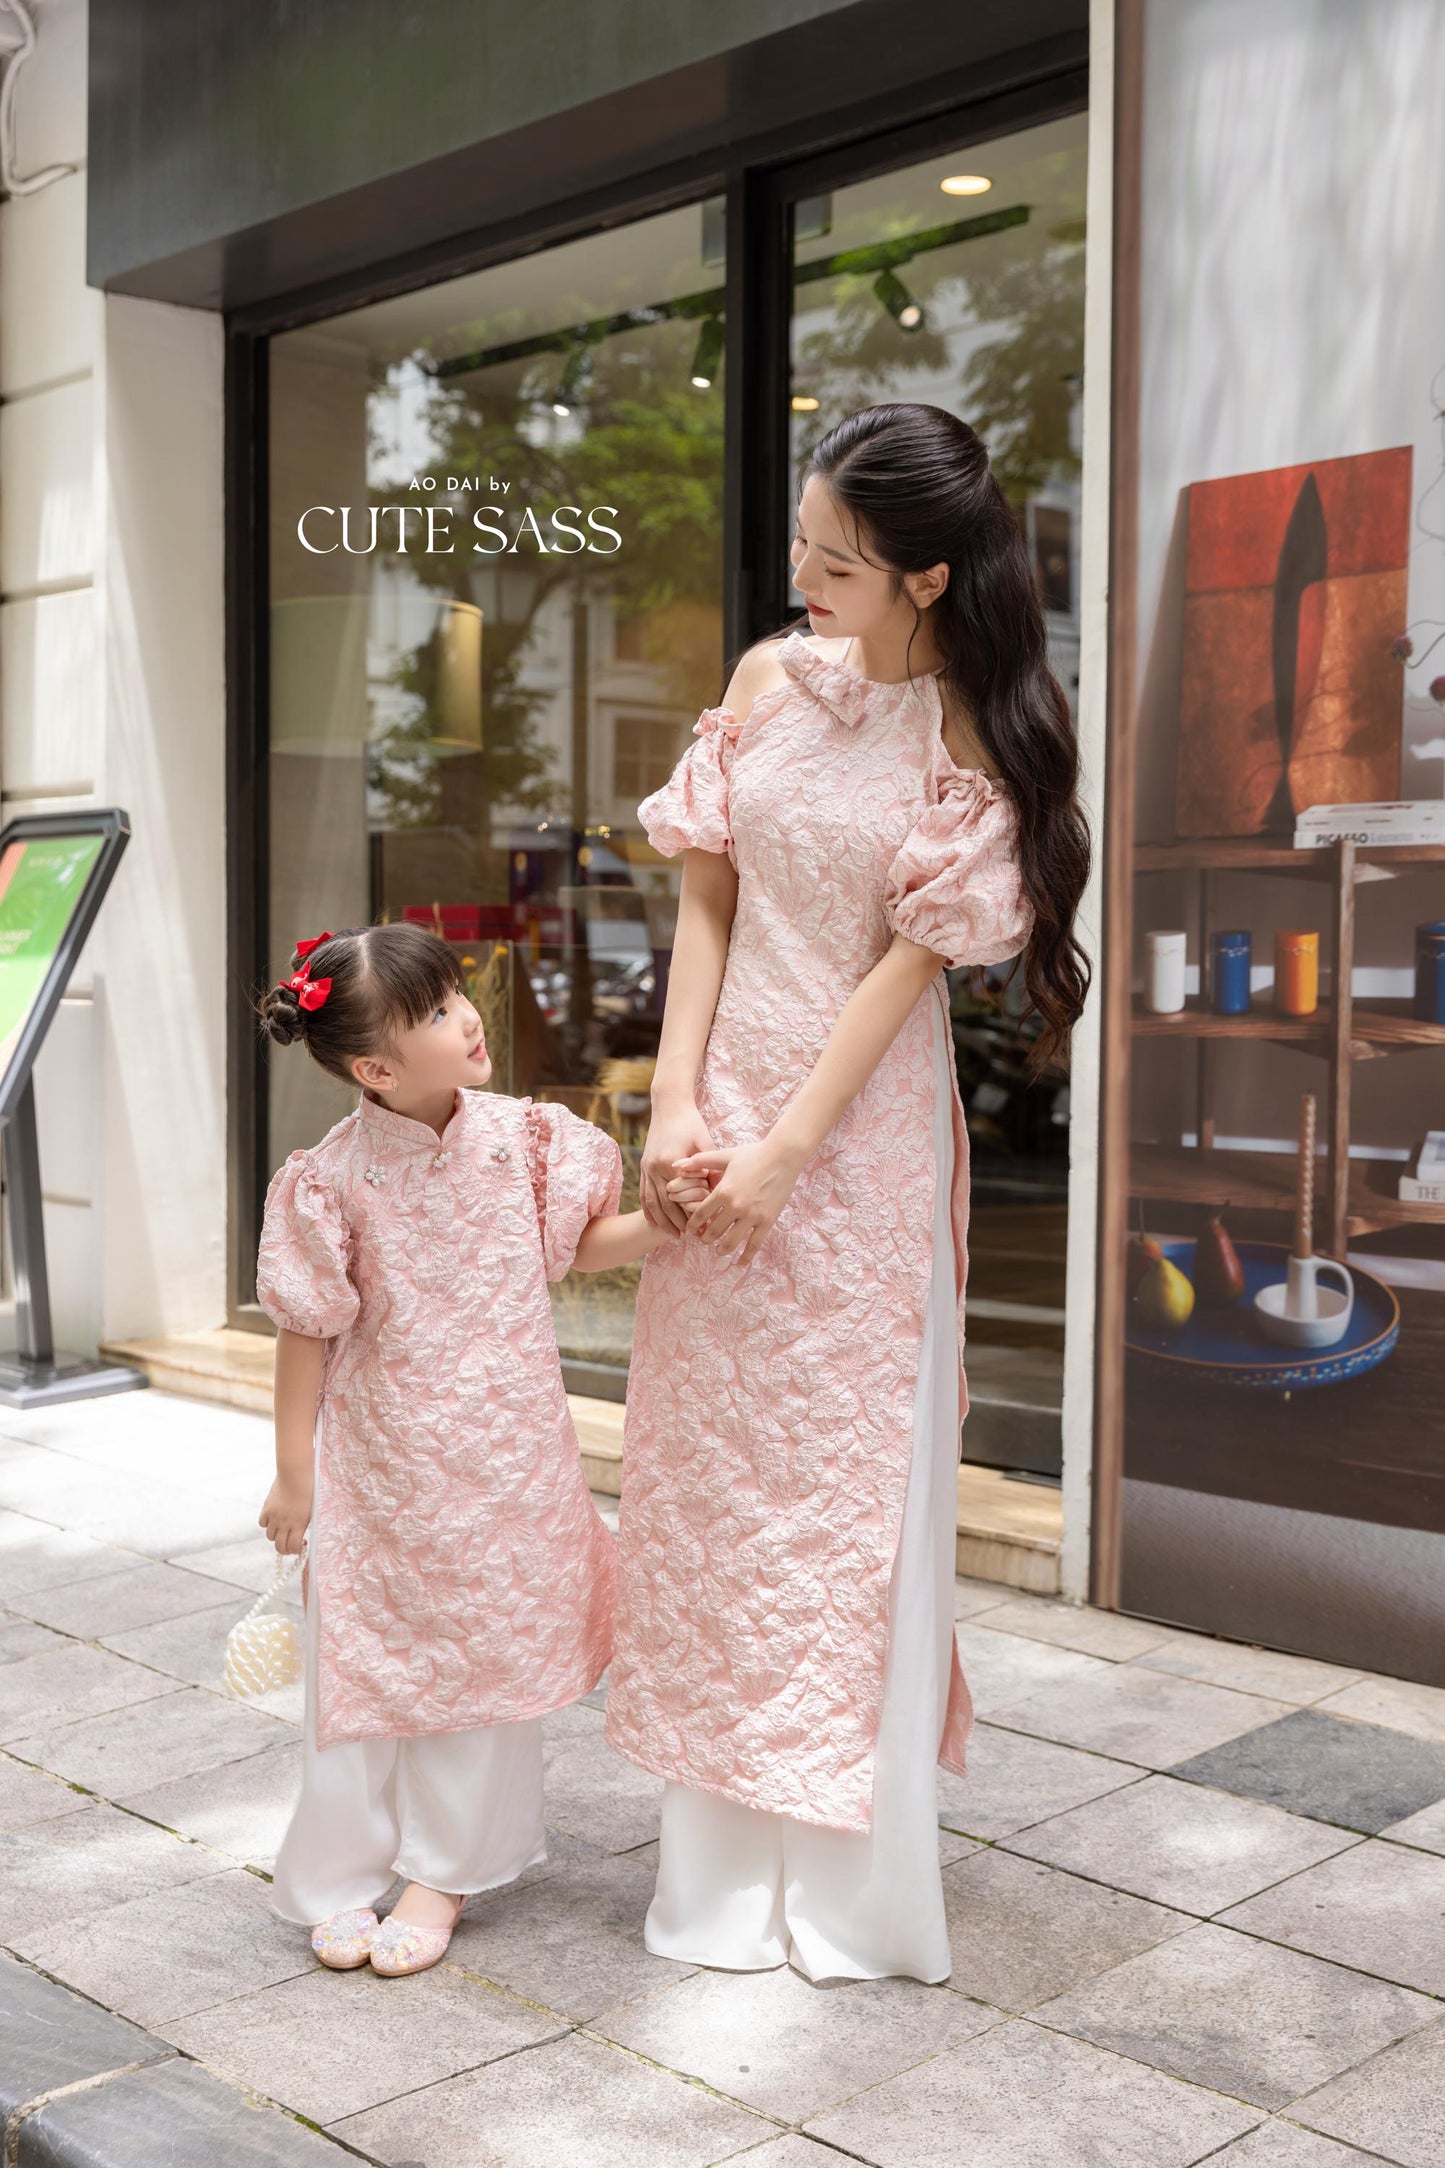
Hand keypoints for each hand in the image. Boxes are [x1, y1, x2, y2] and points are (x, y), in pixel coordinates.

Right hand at [259, 1472, 311, 1554]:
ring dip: (276, 1537)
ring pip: (270, 1537)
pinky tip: (275, 1519)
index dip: (296, 1551)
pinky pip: (262, 1524)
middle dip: (285, 1549)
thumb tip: (303, 1535)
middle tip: (291, 1545)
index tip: (301, 1545)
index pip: (293, 1547)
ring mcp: (274, 1516)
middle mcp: (285, 1522)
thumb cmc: (310, 1488)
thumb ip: (307, 1523)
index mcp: (299, 1523)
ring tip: (283, 1530)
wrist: (296, 1472)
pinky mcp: (266, 1508)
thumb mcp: (314, 1508)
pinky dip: (267, 1525)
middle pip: (279, 1547)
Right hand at [640, 1100, 714, 1231]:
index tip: (702, 1227)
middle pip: (665, 1203)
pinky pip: (644, 1194)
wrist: (668, 1106)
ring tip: (673, 1236)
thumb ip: (710, 1168)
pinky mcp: (643, 1166)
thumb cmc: (690, 1123)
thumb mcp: (705, 1143)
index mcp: (670, 1162)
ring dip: (661, 1221)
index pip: (681, 1196)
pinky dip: (649, 1210)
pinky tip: (655, 1222)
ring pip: (652, 1202)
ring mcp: (646, 1168)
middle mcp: (655, 1167)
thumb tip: (720, 1191)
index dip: (691, 1213)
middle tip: (689, 1238)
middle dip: (677, 1223)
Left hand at [670, 1138, 804, 1265]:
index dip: (692, 1225)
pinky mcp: (767, 1221)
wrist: (783, 1156)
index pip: (700, 1214)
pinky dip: (746, 1257)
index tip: (690, 1231)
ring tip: (719, 1251)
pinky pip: (754, 1244)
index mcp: (723, 1191)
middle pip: (713, 1231)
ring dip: (721, 1249)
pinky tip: (740, 1264)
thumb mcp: (725, 1155)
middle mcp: (735, 1206)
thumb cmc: (753, 1154)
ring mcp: (751, 1215)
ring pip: (731, 1241)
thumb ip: (701, 1161)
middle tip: (704, 1241)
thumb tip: (678, 1165)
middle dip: (705, 1239)